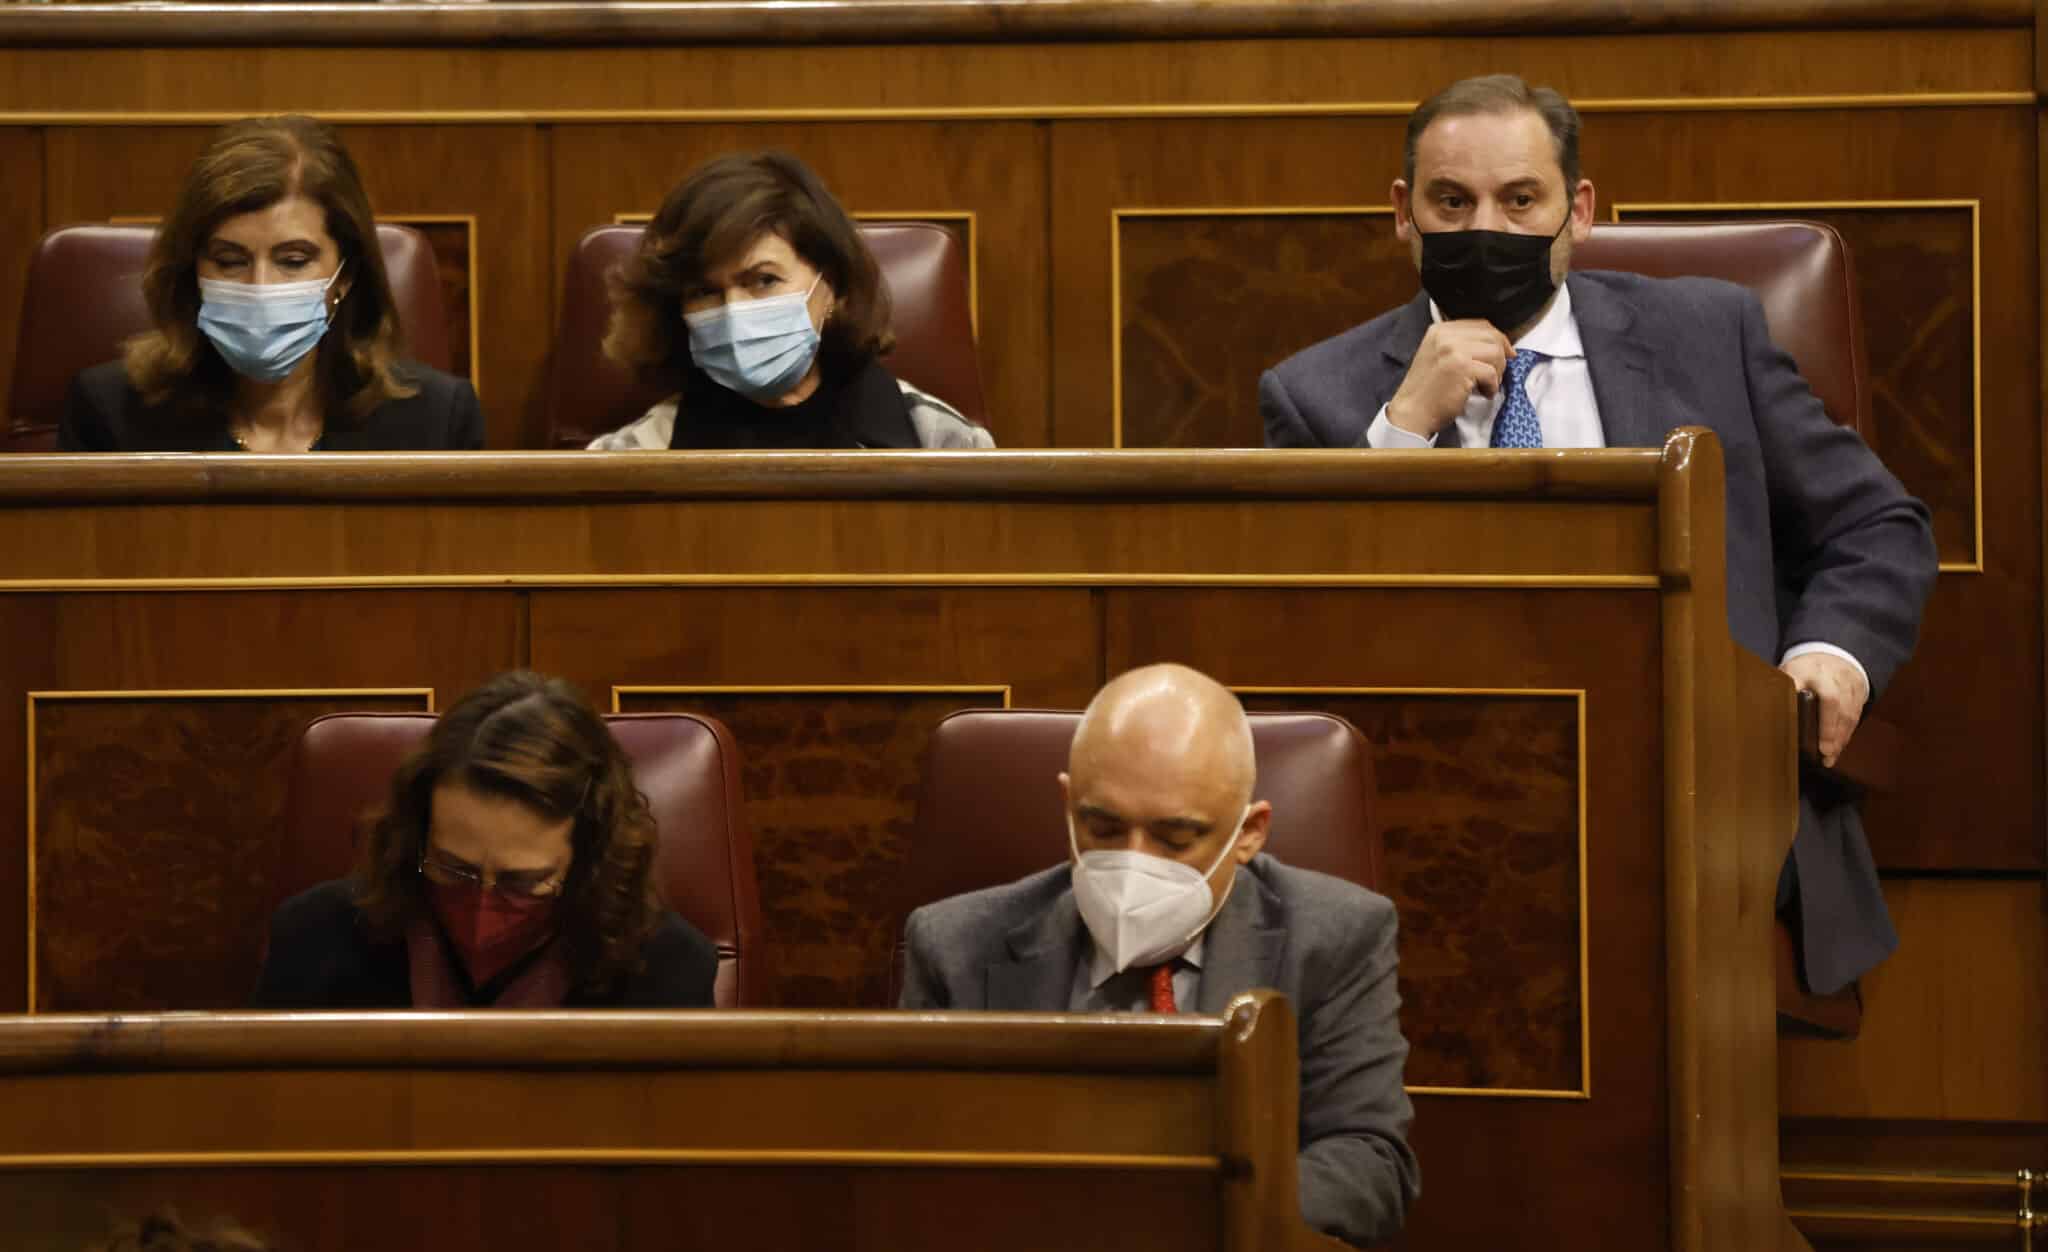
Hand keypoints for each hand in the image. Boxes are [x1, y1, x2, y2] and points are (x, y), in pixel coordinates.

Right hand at [1385, 319, 1513, 437]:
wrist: (1412, 413)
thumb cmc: (1427, 392)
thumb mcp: (1438, 357)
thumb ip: (1460, 345)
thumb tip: (1497, 345)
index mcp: (1439, 330)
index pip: (1480, 324)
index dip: (1498, 340)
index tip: (1505, 354)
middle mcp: (1445, 336)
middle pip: (1491, 336)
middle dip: (1500, 357)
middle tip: (1496, 375)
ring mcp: (1453, 350)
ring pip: (1495, 352)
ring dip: (1497, 372)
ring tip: (1486, 386)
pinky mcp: (1461, 367)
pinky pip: (1491, 372)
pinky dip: (1492, 386)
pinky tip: (1483, 394)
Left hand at [1781, 652, 1867, 767]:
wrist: (1831, 657)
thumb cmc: (1803, 672)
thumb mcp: (1786, 674)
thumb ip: (1779, 691)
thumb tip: (1763, 711)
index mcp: (1806, 670)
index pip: (1802, 685)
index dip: (1800, 704)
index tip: (1796, 725)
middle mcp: (1829, 676)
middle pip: (1833, 701)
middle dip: (1829, 728)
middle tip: (1824, 751)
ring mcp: (1847, 683)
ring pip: (1848, 712)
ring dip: (1840, 737)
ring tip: (1829, 757)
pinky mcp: (1859, 693)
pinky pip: (1856, 716)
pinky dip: (1847, 734)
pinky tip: (1838, 748)